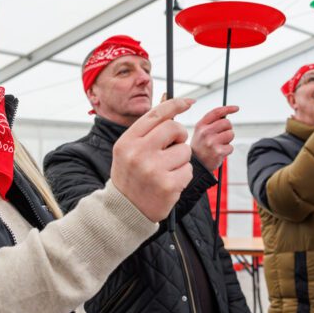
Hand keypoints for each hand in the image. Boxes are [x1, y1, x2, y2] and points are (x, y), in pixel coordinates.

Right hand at [111, 97, 194, 221]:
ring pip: (185, 150)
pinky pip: (189, 170)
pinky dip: (184, 175)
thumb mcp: (129, 150)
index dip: (176, 104)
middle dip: (180, 135)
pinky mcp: (168, 185)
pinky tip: (170, 182)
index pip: (156, 114)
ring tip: (167, 170)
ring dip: (182, 159)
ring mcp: (153, 170)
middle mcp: (138, 153)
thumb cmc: (131, 175)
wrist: (124, 210)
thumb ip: (147, 129)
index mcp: (127, 141)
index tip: (189, 102)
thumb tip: (171, 103)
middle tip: (174, 146)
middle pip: (175, 128)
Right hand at [191, 106, 238, 172]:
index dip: (228, 108)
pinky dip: (227, 150)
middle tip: (222, 136)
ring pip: (231, 134)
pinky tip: (219, 153)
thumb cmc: (200, 147)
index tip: (236, 108)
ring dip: (228, 140)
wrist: (195, 165)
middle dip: (228, 129)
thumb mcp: (199, 132)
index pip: (216, 112)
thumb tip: (226, 116)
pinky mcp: (218, 152)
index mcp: (201, 125)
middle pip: (227, 123)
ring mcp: (212, 142)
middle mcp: (205, 132)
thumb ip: (210, 123)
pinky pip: (231, 147)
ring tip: (219, 145)